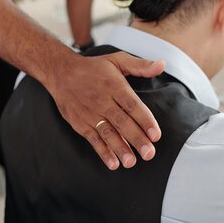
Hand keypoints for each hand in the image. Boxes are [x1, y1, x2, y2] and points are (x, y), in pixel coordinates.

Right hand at [47, 51, 164, 169]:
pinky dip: (102, 151)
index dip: (144, 120)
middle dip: (136, 139)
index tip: (156, 135)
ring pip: (107, 133)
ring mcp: (90, 113)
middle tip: (149, 154)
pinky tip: (113, 163)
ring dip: (120, 148)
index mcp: (114, 86)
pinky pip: (93, 139)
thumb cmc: (94, 67)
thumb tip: (162, 64)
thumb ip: (141, 65)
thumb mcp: (117, 59)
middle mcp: (102, 100)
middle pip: (122, 122)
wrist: (61, 72)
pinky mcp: (80, 123)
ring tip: (131, 162)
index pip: (132, 105)